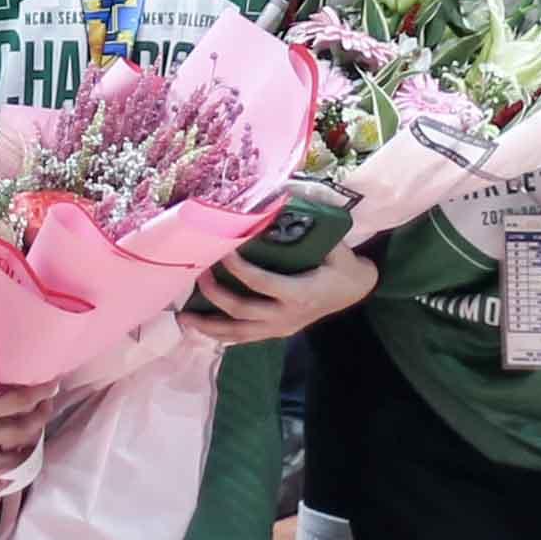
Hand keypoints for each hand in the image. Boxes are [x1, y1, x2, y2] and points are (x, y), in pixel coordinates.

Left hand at [186, 240, 376, 345]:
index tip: (222, 251)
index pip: (261, 283)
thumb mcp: (334, 247)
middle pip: (243, 311)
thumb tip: (280, 201)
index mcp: (299, 293)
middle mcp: (286, 316)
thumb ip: (309, 230)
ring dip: (210, 326)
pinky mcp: (277, 333)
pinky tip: (202, 330)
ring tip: (185, 318)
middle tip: (199, 275)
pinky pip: (245, 338)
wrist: (356, 291)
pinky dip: (222, 334)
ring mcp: (280, 328)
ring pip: (239, 333)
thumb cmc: (343, 266)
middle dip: (216, 296)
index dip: (238, 268)